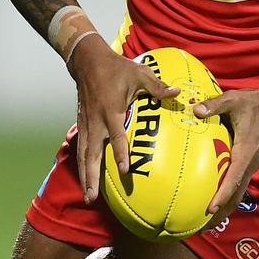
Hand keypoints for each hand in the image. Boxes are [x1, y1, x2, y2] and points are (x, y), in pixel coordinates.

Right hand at [67, 35, 179, 204]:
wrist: (88, 61)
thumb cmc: (117, 68)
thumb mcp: (139, 73)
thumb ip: (157, 86)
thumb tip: (177, 93)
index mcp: (111, 109)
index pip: (115, 135)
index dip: (120, 152)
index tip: (125, 170)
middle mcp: (96, 120)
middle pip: (92, 152)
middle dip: (92, 175)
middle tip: (93, 197)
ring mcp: (87, 123)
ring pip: (83, 154)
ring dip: (85, 175)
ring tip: (88, 196)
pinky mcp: (82, 123)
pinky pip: (81, 147)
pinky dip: (82, 164)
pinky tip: (85, 178)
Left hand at [193, 79, 258, 227]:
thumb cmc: (253, 102)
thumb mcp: (233, 99)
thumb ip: (214, 105)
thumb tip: (195, 111)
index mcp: (246, 151)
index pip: (235, 178)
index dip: (223, 194)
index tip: (211, 209)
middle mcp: (250, 162)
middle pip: (237, 194)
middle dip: (222, 211)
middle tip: (203, 226)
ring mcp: (252, 164)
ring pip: (239, 191)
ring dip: (226, 206)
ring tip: (207, 220)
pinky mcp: (250, 162)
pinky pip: (240, 183)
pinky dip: (229, 194)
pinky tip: (216, 196)